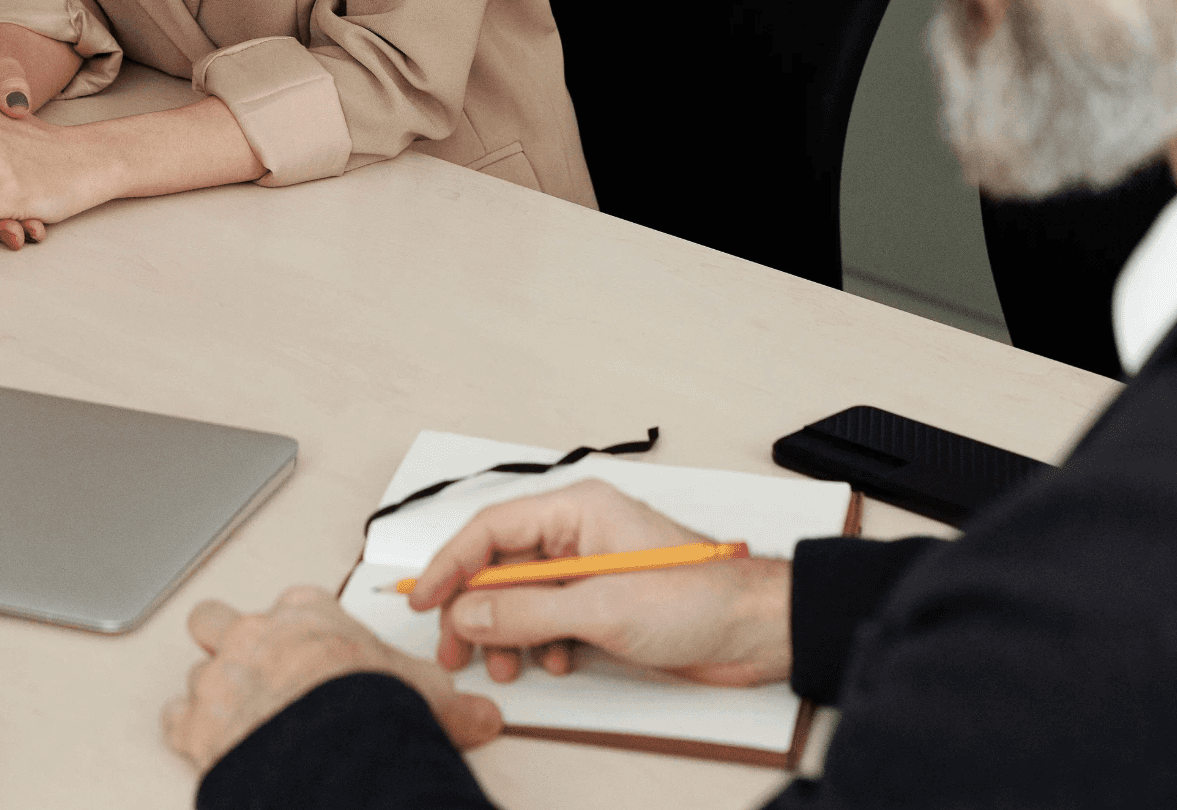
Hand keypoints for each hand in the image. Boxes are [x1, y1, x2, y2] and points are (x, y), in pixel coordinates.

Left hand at [162, 586, 501, 776]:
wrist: (327, 743)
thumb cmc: (367, 704)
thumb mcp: (424, 692)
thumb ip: (449, 700)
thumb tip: (484, 716)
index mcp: (308, 614)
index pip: (295, 604)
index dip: (298, 626)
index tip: (310, 646)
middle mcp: (258, 634)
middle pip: (219, 617)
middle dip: (225, 638)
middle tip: (248, 665)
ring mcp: (222, 675)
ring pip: (195, 667)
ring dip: (209, 690)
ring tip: (231, 713)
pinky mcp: (195, 721)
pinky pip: (175, 718)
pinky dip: (186, 731)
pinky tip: (205, 744)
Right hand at [410, 479, 792, 687]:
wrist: (753, 630)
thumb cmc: (695, 598)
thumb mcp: (600, 607)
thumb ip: (526, 609)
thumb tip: (467, 610)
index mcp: (577, 510)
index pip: (493, 527)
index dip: (452, 563)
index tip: (423, 599)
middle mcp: (579, 533)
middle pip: (501, 563)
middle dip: (475, 607)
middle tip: (454, 649)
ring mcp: (590, 569)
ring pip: (521, 595)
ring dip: (506, 632)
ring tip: (506, 667)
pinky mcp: (602, 603)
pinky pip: (548, 618)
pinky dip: (537, 642)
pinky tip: (550, 663)